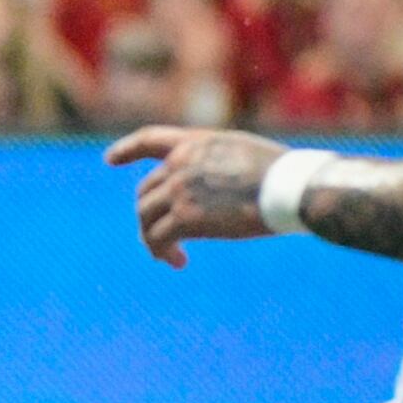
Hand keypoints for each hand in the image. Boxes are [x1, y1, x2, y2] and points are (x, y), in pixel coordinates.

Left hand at [107, 124, 285, 267]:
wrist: (293, 188)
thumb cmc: (285, 175)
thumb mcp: (245, 154)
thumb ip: (217, 164)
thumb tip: (212, 189)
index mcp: (196, 143)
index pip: (150, 140)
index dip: (127, 150)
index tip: (109, 160)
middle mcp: (180, 163)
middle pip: (146, 191)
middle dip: (150, 215)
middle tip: (163, 239)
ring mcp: (179, 190)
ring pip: (145, 217)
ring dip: (153, 238)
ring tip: (170, 255)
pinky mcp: (184, 218)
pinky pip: (158, 238)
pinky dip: (162, 252)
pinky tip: (178, 261)